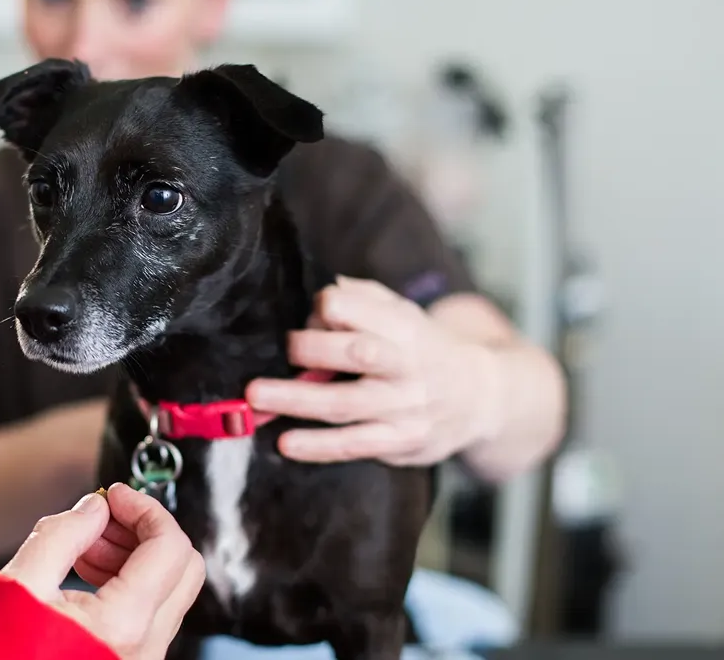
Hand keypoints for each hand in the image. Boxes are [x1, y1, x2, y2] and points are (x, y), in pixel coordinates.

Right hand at [0, 483, 204, 659]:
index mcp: (121, 625)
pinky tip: (87, 570)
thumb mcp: (17, 585)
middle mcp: (145, 648)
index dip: (145, 508)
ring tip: (86, 543)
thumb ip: (61, 536)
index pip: (170, 547)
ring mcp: (143, 659)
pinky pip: (151, 612)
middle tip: (105, 516)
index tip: (115, 495)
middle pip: (185, 567)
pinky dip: (130, 580)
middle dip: (147, 530)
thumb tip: (95, 508)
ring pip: (170, 589)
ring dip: (137, 553)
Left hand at [245, 276, 499, 465]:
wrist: (482, 397)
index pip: (358, 307)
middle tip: (282, 349)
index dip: (327, 306)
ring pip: (345, 403)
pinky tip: (286, 443)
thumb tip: (320, 292)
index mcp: (404, 326)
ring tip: (257, 397)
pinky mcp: (401, 442)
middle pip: (355, 352)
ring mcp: (404, 406)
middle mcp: (406, 365)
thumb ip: (363, 299)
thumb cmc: (423, 350)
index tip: (310, 313)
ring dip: (296, 399)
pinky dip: (318, 446)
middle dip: (310, 348)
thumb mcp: (403, 314)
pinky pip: (354, 445)